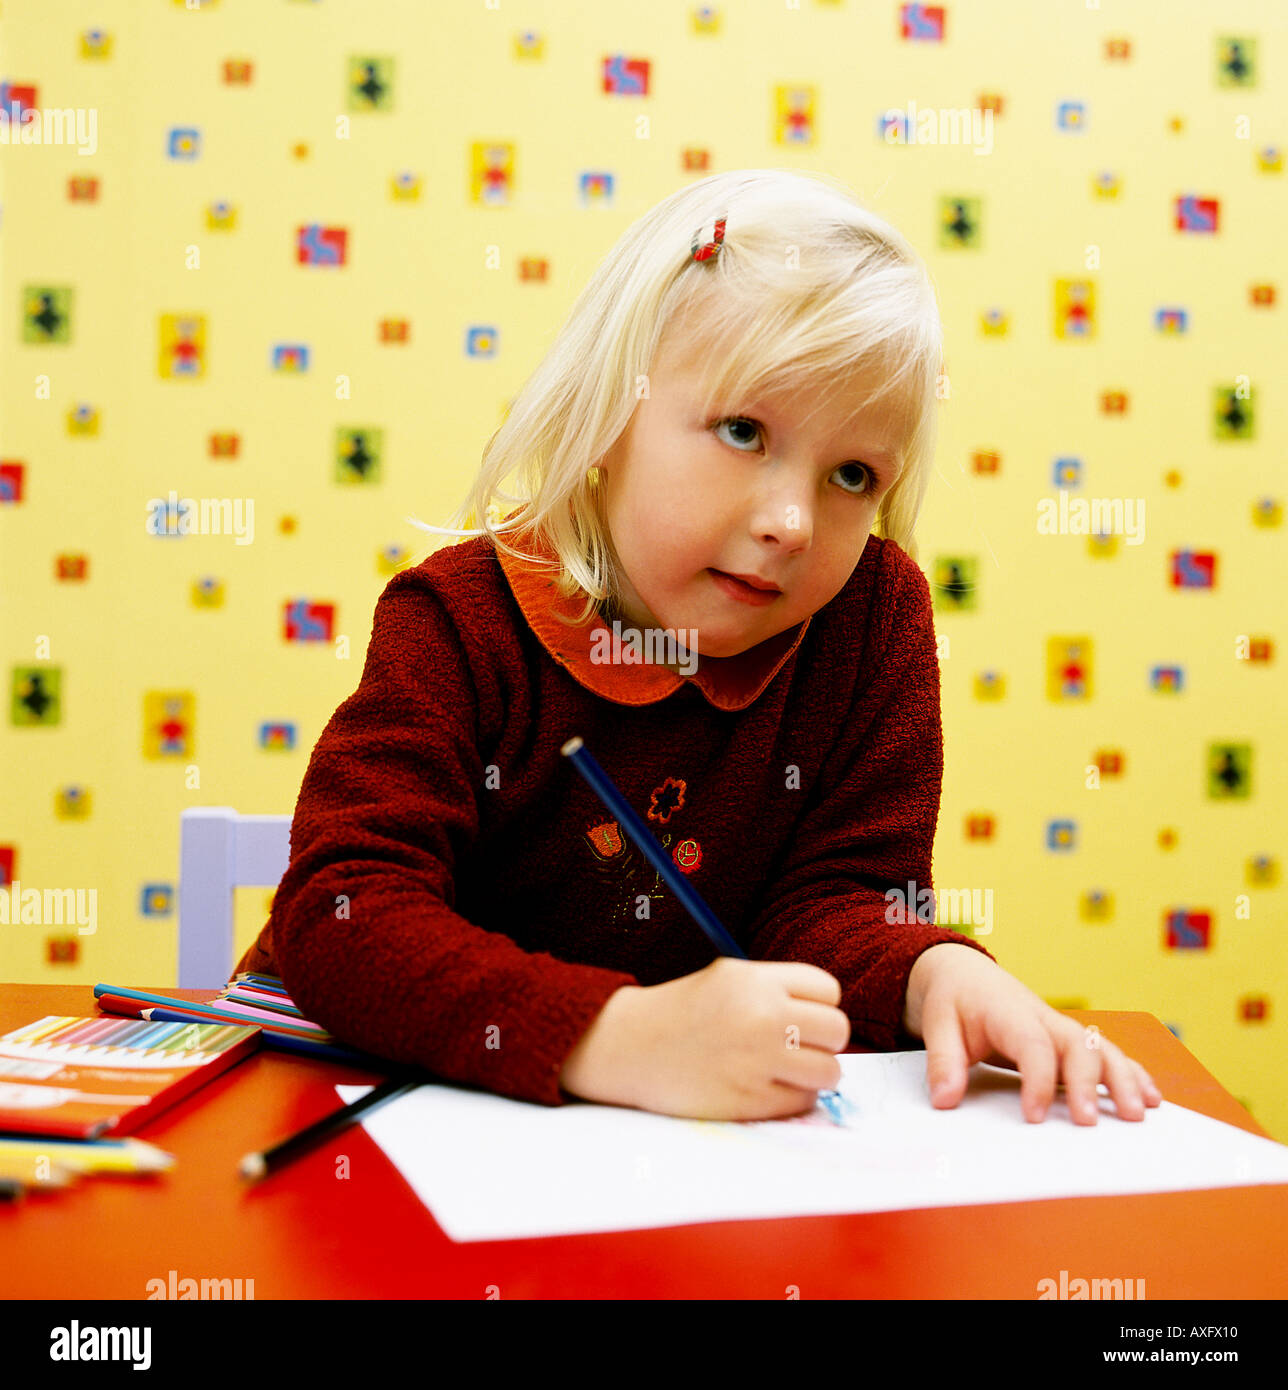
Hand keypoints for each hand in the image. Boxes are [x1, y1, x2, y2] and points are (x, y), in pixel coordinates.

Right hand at [560, 957, 850, 1120]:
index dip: (818, 1004)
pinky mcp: (750, 1101)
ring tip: (785, 1070)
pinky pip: (802, 1102)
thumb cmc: (684, 1012)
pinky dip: (791, 1098)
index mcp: (757, 980)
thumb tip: (830, 1018)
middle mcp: (762, 1017)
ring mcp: (757, 1061)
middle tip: (799, 1046)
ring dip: (813, 1074)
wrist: (631, 1048)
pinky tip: (764, 1087)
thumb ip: (778, 990)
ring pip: (829, 1071)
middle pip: (837, 1030)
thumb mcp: (728, 978)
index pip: (828, 990)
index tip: (801, 1015)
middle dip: (823, 1040)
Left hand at [902, 944, 1163, 1123]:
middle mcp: (1044, 1018)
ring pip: (1102, 1048)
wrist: (965, 974)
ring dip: (1123, 1079)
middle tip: (1088, 1123)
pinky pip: (1108, 1054)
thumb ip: (943, 1061)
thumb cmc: (954, 1001)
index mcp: (1009, 1012)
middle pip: (1077, 1045)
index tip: (1033, 1117)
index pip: (1032, 1045)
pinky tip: (1151, 1099)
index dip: (1036, 1081)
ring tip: (1137, 1114)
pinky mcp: (1071, 1041)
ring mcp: (1062, 1029)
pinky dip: (1132, 1074)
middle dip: (1087, 1083)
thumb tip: (945, 1101)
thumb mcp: (937, 1024)